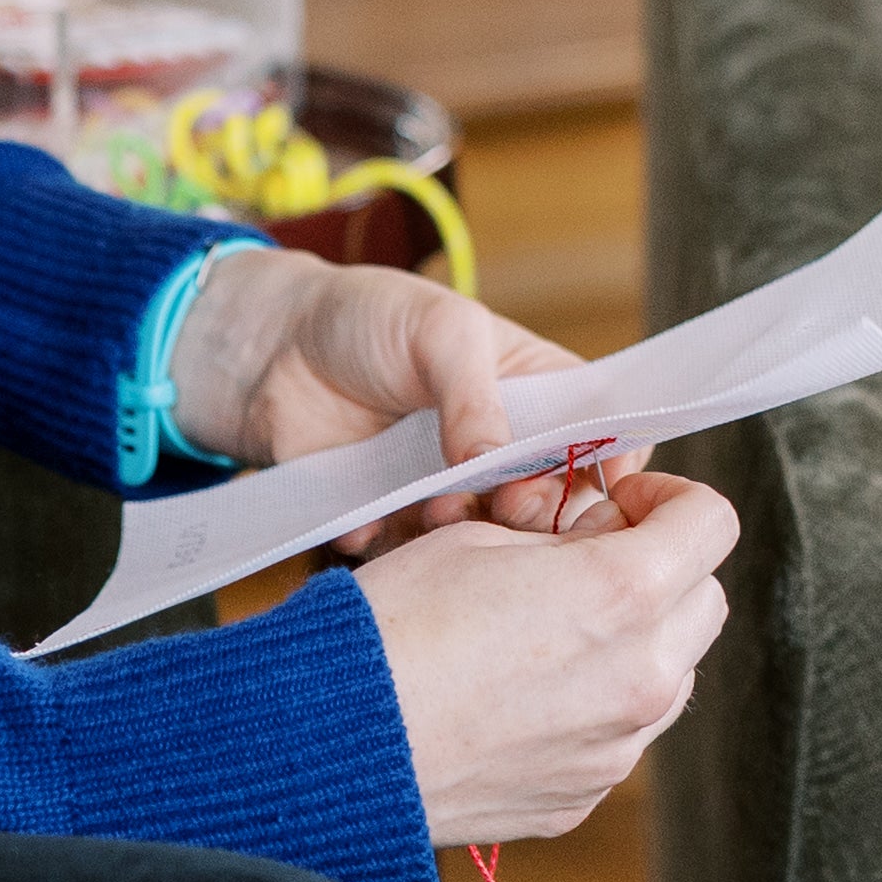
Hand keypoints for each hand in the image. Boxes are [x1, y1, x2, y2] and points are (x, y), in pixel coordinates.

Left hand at [164, 247, 623, 549]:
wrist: (272, 351)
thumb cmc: (369, 318)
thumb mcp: (438, 332)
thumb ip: (474, 394)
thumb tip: (495, 462)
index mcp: (538, 393)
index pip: (603, 438)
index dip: (609, 466)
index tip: (592, 484)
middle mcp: (505, 452)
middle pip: (557, 507)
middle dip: (540, 514)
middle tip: (509, 504)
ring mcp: (455, 494)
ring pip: (491, 546)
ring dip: (470, 538)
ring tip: (435, 508)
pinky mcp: (401, 526)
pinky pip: (415, 562)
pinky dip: (400, 548)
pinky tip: (373, 519)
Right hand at [357, 468, 738, 841]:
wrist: (335, 739)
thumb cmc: (392, 627)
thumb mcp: (482, 542)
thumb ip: (567, 542)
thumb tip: (598, 546)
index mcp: (622, 593)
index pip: (712, 523)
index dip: (671, 498)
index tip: (623, 503)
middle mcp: (640, 677)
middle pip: (706, 602)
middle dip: (661, 570)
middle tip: (588, 560)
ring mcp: (617, 748)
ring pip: (671, 675)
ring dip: (636, 641)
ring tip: (551, 631)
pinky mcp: (583, 796)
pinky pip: (620, 735)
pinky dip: (594, 704)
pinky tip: (521, 694)